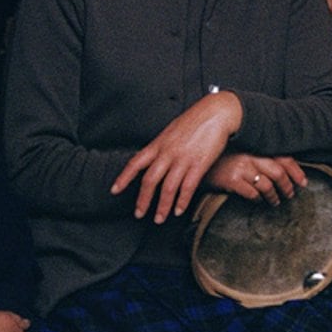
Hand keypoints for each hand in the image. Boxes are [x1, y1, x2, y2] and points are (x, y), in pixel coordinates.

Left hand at [111, 91, 241, 222]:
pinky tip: (179, 210)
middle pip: (150, 180)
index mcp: (159, 144)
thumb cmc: (196, 120)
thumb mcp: (171, 130)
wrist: (217, 112)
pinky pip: (188, 187)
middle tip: (139, 214)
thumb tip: (154, 158)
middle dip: (143, 200)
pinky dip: (182, 201)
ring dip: (162, 207)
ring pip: (168, 188)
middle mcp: (168, 152)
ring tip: (159, 218)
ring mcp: (183, 159)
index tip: (114, 190)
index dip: (123, 178)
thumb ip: (162, 146)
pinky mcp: (199, 164)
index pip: (135, 163)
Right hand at [205, 152, 306, 206]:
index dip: (296, 171)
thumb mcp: (239, 151)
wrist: (195, 161)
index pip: (283, 158)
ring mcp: (241, 167)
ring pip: (267, 185)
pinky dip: (258, 199)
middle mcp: (250, 155)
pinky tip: (258, 201)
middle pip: (278, 172)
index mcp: (255, 147)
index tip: (303, 182)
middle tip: (291, 195)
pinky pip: (251, 193)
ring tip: (275, 202)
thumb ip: (257, 156)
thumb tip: (279, 170)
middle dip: (288, 186)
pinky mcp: (231, 180)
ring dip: (274, 196)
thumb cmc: (219, 157)